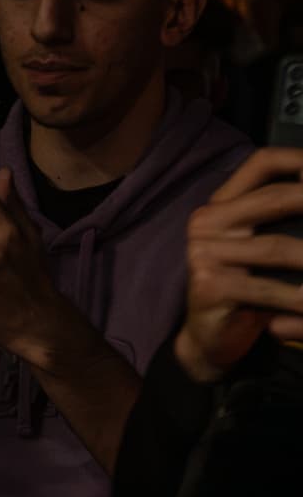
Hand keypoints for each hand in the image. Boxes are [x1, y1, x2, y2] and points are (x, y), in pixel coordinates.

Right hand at [174, 147, 302, 382]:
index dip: (300, 159)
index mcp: (220, 206)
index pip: (261, 164)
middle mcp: (206, 223)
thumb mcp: (261, 246)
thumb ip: (282, 216)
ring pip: (279, 247)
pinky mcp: (210, 287)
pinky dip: (302, 297)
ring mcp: (204, 254)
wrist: (211, 337)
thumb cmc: (248, 287)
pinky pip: (270, 289)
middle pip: (276, 198)